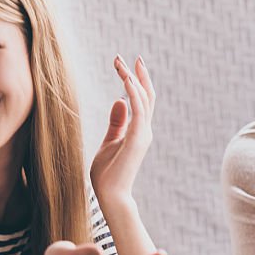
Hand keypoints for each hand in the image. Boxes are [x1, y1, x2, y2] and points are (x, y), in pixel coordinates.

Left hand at [89, 54, 155, 202]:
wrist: (111, 196)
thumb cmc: (108, 174)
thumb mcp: (109, 143)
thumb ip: (116, 123)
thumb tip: (118, 101)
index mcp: (138, 131)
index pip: (141, 101)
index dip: (137, 82)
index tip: (127, 66)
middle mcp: (144, 130)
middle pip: (146, 96)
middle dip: (138, 75)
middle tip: (129, 57)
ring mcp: (142, 134)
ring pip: (142, 99)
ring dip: (132, 79)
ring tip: (121, 63)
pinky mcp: (137, 139)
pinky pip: (138, 110)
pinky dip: (133, 93)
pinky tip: (125, 79)